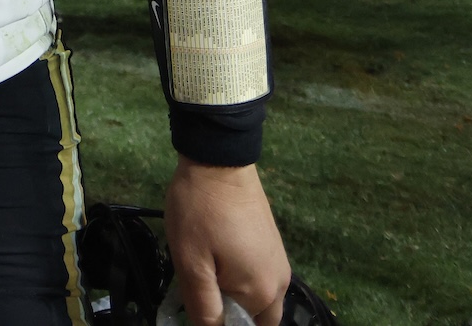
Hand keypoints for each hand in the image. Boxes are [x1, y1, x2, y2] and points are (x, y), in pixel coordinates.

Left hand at [166, 160, 290, 325]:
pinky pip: (258, 279)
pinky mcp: (272, 247)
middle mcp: (280, 283)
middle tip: (200, 293)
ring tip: (204, 273)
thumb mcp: (191, 264)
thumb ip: (203, 307)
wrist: (218, 160)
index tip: (197, 301)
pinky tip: (215, 260)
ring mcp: (279, 263)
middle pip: (255, 320)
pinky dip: (238, 281)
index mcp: (262, 293)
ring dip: (232, 297)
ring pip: (257, 299)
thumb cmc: (200, 212)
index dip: (217, 323)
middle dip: (229, 314)